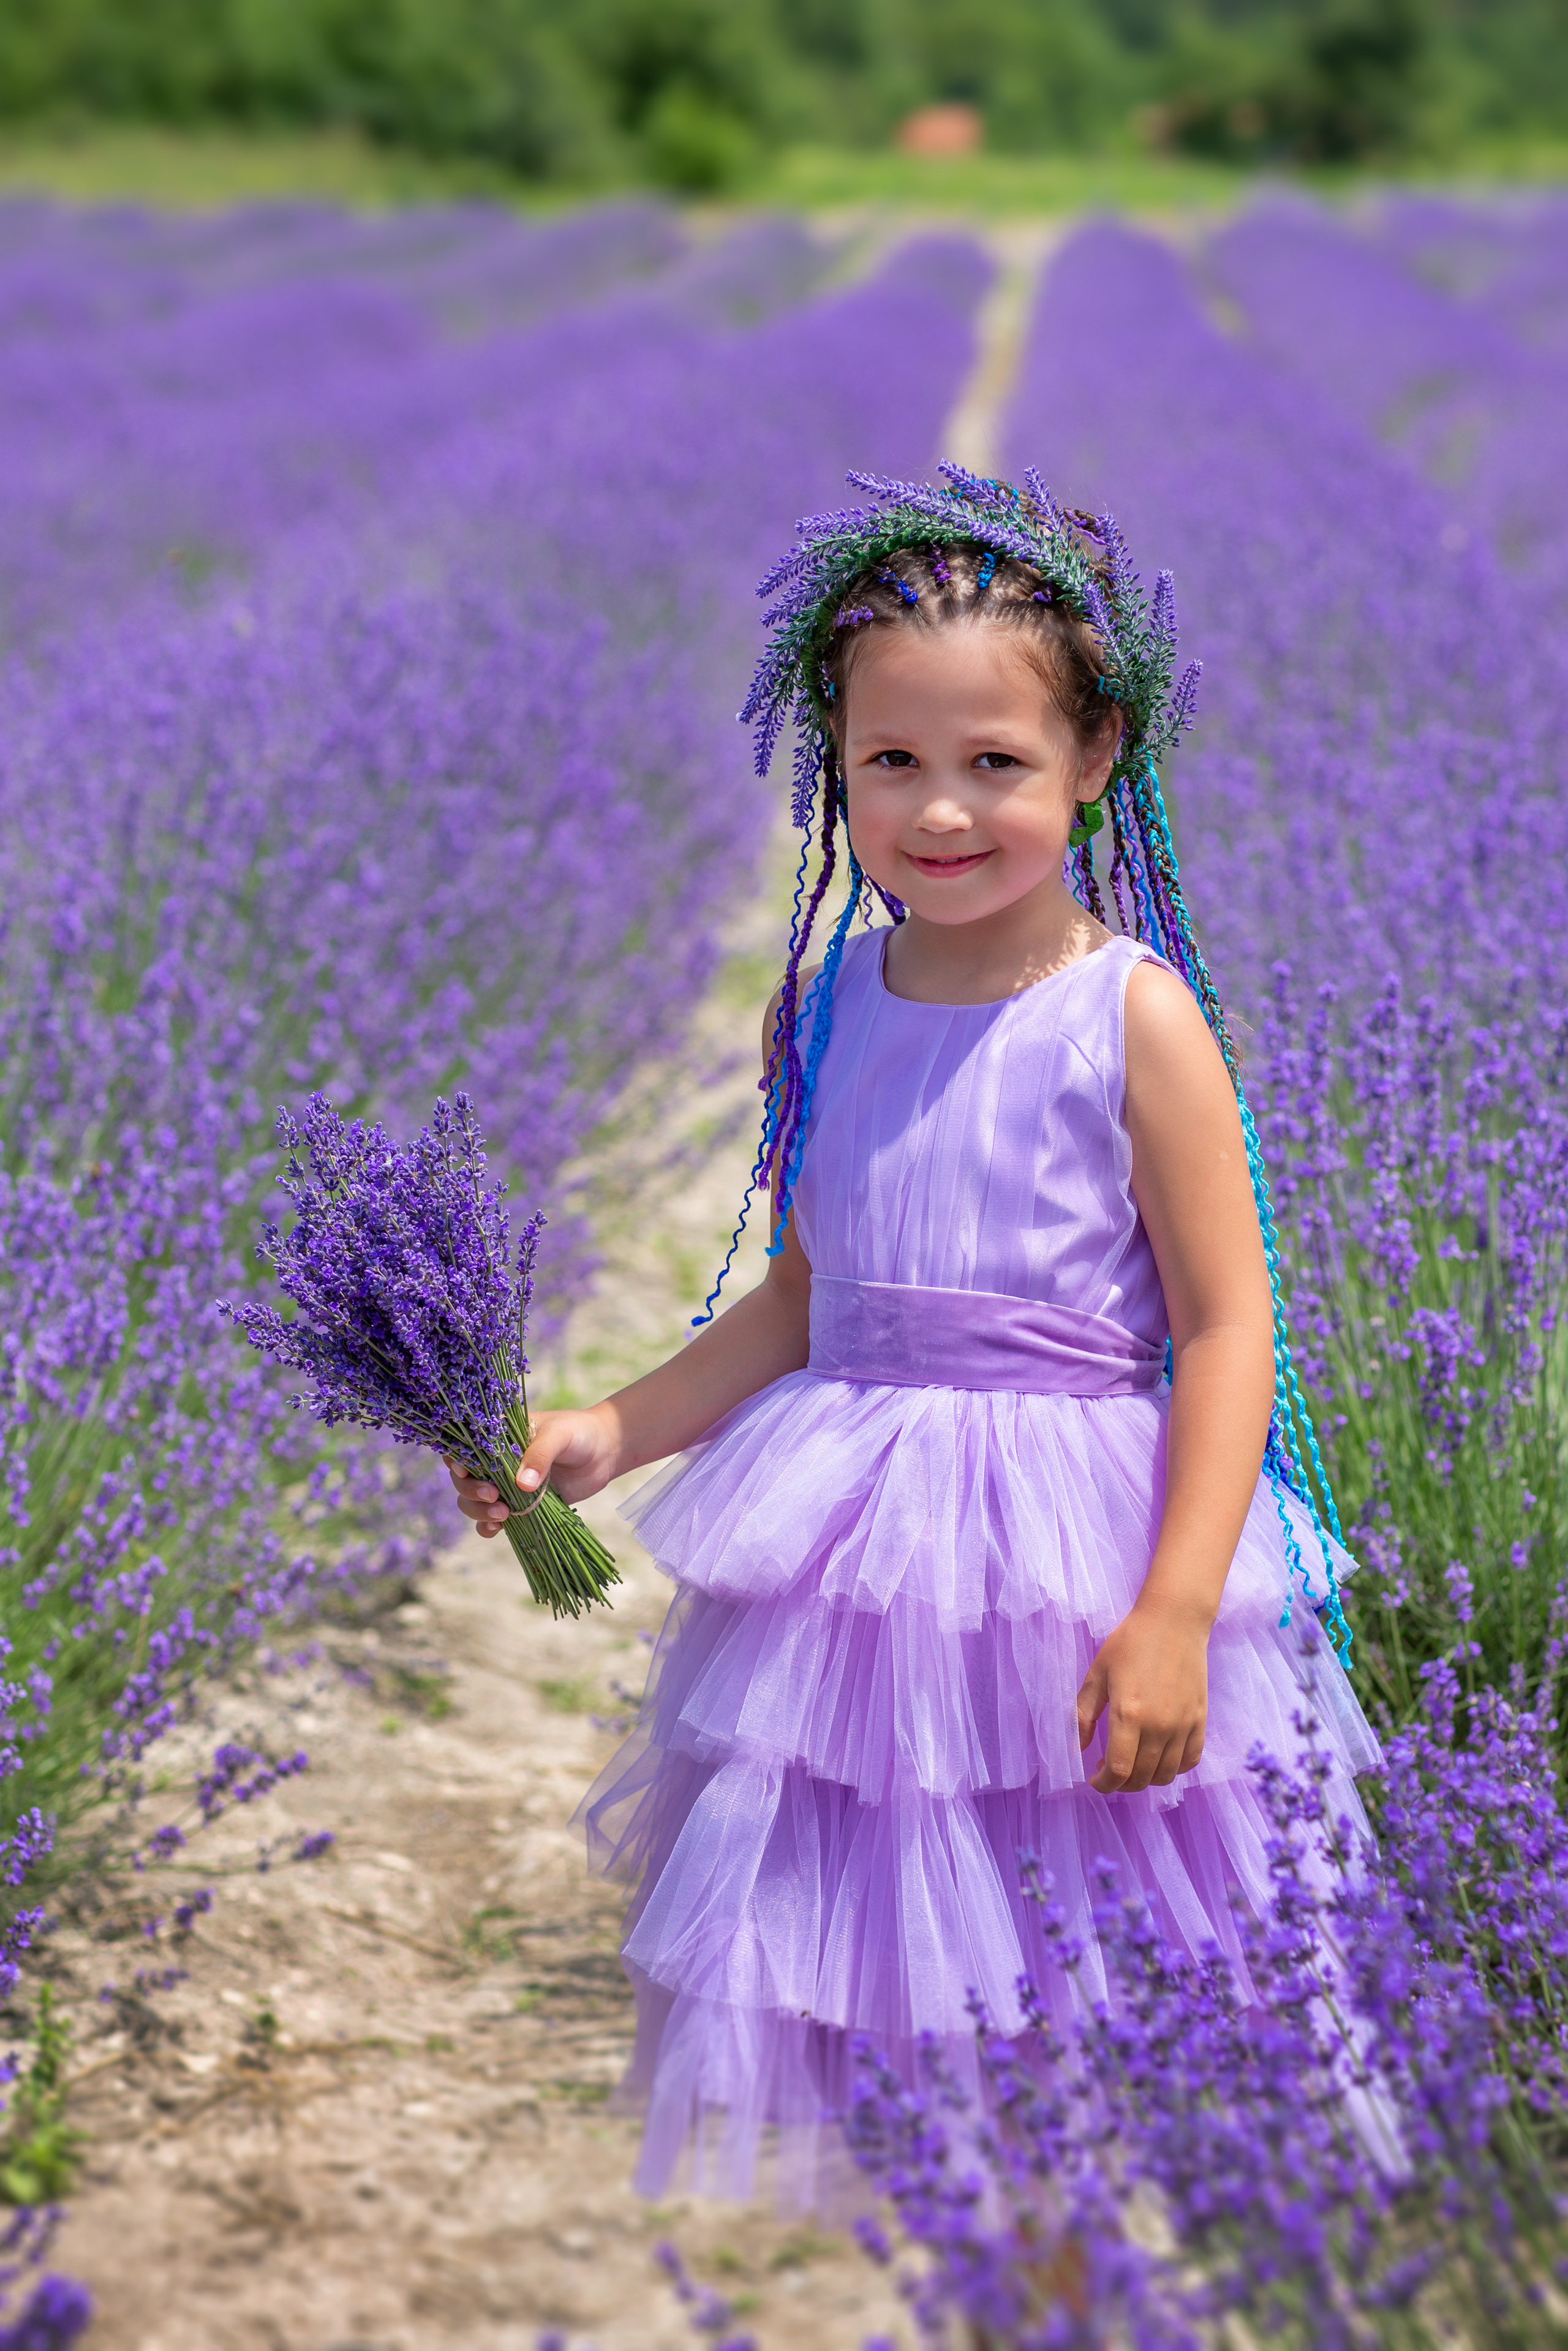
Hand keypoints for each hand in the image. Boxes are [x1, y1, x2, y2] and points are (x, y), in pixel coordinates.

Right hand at [445, 1404, 620, 1536]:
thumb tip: (522, 1485)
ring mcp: (507, 1485)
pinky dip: (488, 1527)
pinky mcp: (520, 1505)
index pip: (465, 1448)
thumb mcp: (559, 1435)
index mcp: (498, 1437)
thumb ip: (540, 1456)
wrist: (604, 1451)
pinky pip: (494, 1520)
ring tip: (502, 1513)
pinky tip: (497, 1528)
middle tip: (492, 1494)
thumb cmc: (578, 1433)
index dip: (456, 1460)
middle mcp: (496, 1462)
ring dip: (478, 1511)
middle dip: (471, 1490)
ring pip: (474, 1502)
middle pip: (464, 1479)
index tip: (464, 1471)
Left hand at [1076, 1604, 1209, 1794]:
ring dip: (1146, 1778)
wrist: (1174, 1621)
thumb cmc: (1130, 1643)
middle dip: (1121, 1784)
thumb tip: (1079, 1749)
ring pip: (1166, 1774)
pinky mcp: (1200, 1720)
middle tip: (1109, 1770)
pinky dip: (1174, 1768)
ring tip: (1133, 1764)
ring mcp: (1183, 1725)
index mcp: (1129, 1715)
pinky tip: (1160, 1757)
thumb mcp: (1097, 1674)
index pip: (1119, 1772)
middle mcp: (1159, 1727)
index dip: (1104, 1785)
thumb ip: (1083, 1715)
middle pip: (1142, 1778)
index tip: (1094, 1780)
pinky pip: (1190, 1760)